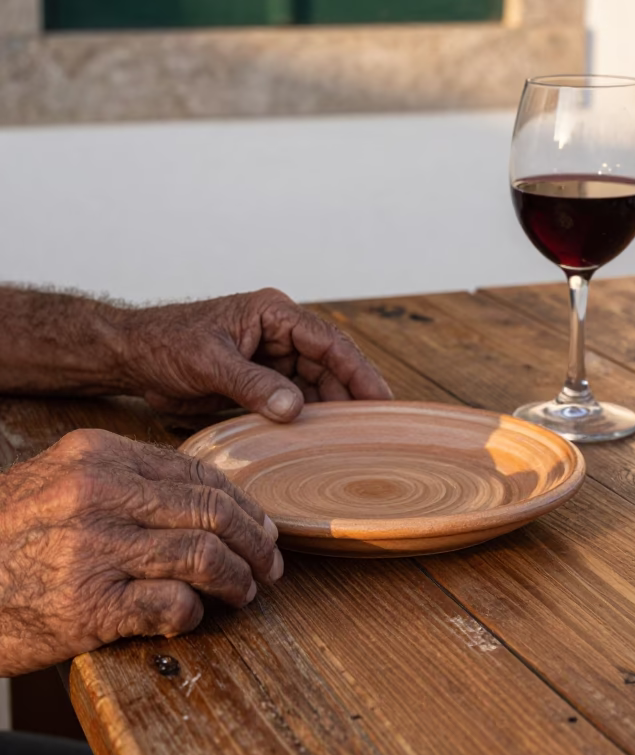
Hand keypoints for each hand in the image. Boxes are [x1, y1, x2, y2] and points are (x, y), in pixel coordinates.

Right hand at [0, 428, 282, 676]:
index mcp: (96, 456)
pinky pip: (172, 605)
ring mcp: (95, 548)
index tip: (260, 524)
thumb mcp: (55, 483)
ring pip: (204, 555)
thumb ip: (120, 481)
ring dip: (238, 579)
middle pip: (210, 510)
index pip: (195, 472)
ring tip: (244, 592)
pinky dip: (194, 614)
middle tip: (269, 563)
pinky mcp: (90, 605)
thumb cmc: (5, 537)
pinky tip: (192, 617)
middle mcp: (99, 494)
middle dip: (255, 540)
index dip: (241, 501)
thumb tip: (196, 498)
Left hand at [120, 288, 391, 420]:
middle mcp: (278, 333)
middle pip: (328, 365)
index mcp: (273, 313)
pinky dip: (306, 418)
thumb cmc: (166, 344)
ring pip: (314, 385)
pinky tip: (320, 440)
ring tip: (353, 440)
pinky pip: (292, 399)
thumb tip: (295, 408)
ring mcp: (270, 358)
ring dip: (329, 410)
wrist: (133, 356)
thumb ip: (252, 384)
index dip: (358, 370)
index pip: (328, 341)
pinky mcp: (258, 381)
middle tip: (374, 430)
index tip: (381, 399)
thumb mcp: (209, 362)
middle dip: (349, 395)